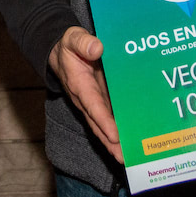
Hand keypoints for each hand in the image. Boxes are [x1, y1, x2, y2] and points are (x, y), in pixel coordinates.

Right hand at [49, 26, 121, 162]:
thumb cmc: (69, 46)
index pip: (93, 105)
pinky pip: (110, 119)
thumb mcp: (72, 38)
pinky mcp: (101, 102)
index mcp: (80, 85)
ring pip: (105, 127)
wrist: (62, 53)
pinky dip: (120, 132)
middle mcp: (86, 99)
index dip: (104, 121)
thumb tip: (97, 48)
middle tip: (125, 158)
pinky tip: (133, 140)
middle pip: (99, 124)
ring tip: (130, 158)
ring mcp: (94, 103)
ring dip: (116, 143)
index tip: (115, 136)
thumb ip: (83, 43)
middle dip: (111, 143)